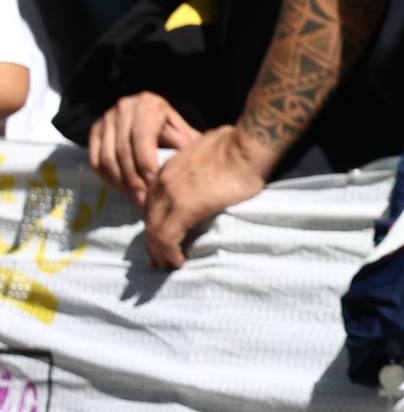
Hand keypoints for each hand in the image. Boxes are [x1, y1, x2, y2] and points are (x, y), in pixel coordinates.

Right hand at [87, 90, 196, 205]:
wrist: (153, 115)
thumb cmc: (173, 127)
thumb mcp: (183, 131)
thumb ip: (185, 145)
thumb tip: (188, 165)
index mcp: (148, 104)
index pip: (142, 137)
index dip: (146, 163)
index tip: (154, 184)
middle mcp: (124, 108)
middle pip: (122, 150)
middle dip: (133, 179)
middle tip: (144, 199)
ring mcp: (106, 119)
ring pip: (107, 157)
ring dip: (120, 182)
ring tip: (135, 198)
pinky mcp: (95, 131)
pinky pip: (95, 160)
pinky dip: (108, 178)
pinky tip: (122, 189)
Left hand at [142, 124, 276, 268]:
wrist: (246, 146)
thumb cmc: (237, 145)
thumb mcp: (206, 152)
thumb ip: (197, 166)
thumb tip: (210, 173)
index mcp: (167, 170)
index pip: (152, 204)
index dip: (157, 223)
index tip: (164, 237)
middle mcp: (161, 184)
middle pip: (149, 220)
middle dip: (153, 242)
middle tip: (161, 260)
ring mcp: (170, 197)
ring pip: (153, 232)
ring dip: (159, 252)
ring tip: (168, 266)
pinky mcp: (183, 210)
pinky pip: (167, 238)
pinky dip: (169, 254)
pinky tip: (178, 262)